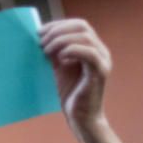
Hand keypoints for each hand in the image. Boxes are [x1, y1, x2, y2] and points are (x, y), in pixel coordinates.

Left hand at [40, 19, 111, 137]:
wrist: (80, 118)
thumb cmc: (69, 94)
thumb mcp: (58, 68)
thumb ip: (54, 52)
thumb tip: (40, 37)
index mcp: (91, 47)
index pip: (78, 24)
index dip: (58, 24)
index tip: (39, 32)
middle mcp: (100, 51)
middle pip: (82, 26)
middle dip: (58, 30)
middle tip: (41, 42)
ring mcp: (102, 60)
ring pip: (85, 37)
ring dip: (61, 40)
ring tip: (46, 50)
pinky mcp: (100, 72)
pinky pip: (89, 53)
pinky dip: (72, 50)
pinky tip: (60, 58)